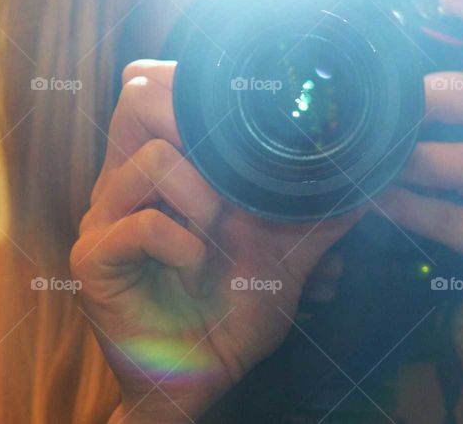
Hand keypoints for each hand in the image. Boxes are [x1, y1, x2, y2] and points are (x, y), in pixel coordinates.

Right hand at [71, 61, 362, 423]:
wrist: (204, 379)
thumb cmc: (234, 311)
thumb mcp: (287, 251)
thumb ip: (317, 209)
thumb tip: (369, 173)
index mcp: (159, 167)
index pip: (154, 83)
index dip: (195, 84)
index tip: (243, 122)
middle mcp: (124, 181)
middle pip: (137, 95)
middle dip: (196, 124)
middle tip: (229, 173)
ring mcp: (103, 218)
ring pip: (151, 156)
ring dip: (202, 194)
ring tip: (215, 230)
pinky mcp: (93, 260)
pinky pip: (140, 223)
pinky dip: (183, 242)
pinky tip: (195, 269)